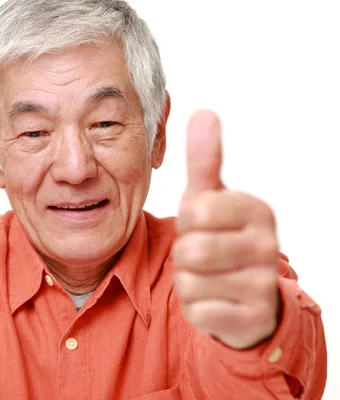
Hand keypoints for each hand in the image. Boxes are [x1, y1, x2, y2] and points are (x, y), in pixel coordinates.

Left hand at [172, 111, 279, 349]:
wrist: (246, 294)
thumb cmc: (221, 238)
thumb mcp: (211, 198)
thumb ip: (204, 159)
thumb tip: (203, 112)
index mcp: (257, 210)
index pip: (195, 211)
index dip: (187, 222)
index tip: (203, 225)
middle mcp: (268, 246)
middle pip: (189, 250)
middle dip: (184, 254)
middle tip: (203, 255)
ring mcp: (264, 284)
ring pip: (189, 282)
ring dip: (188, 281)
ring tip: (209, 277)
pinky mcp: (253, 318)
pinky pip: (197, 311)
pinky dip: (195, 308)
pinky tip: (215, 301)